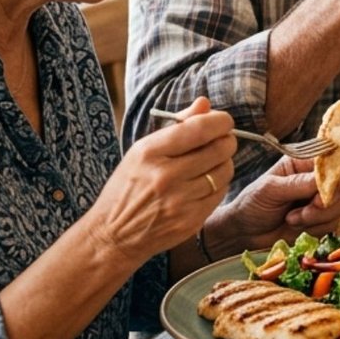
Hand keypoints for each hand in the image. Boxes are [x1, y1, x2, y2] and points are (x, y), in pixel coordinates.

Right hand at [88, 97, 236, 262]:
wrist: (113, 235)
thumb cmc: (127, 187)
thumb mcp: (142, 151)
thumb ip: (177, 125)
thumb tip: (205, 104)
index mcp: (150, 152)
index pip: (200, 129)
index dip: (220, 121)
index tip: (224, 121)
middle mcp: (166, 176)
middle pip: (219, 148)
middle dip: (226, 140)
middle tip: (222, 140)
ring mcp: (180, 201)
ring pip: (225, 171)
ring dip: (224, 162)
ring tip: (211, 163)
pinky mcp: (190, 220)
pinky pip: (220, 193)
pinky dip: (218, 184)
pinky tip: (205, 183)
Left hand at [212, 155, 339, 251]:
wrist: (243, 234)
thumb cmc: (251, 205)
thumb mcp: (270, 189)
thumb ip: (298, 183)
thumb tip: (324, 179)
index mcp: (302, 164)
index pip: (331, 161)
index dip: (338, 172)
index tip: (335, 185)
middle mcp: (314, 180)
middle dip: (326, 200)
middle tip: (308, 207)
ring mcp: (319, 202)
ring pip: (339, 207)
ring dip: (316, 217)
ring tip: (292, 219)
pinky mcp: (320, 221)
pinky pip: (332, 224)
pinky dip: (315, 228)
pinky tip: (295, 226)